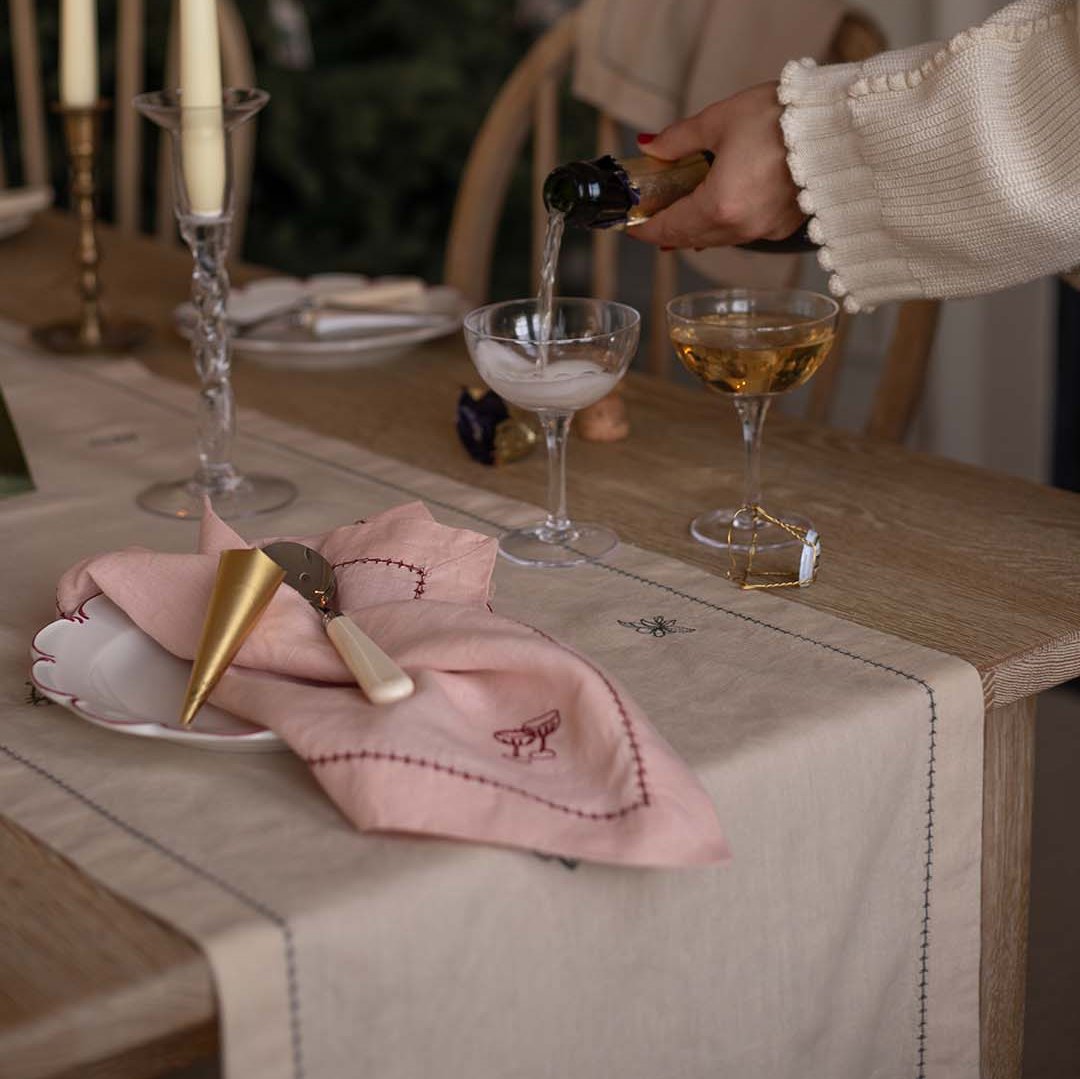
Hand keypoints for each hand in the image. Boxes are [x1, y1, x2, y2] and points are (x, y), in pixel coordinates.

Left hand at [631, 82, 803, 250]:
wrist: (840, 126)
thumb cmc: (782, 118)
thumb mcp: (720, 120)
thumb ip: (679, 140)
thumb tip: (650, 148)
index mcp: (719, 205)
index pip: (670, 228)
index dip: (646, 229)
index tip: (631, 226)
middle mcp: (740, 228)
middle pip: (691, 238)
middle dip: (667, 231)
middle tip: (650, 218)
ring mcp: (764, 231)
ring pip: (716, 239)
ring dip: (694, 231)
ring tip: (678, 218)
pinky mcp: (784, 226)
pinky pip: (741, 234)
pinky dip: (723, 227)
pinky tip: (716, 214)